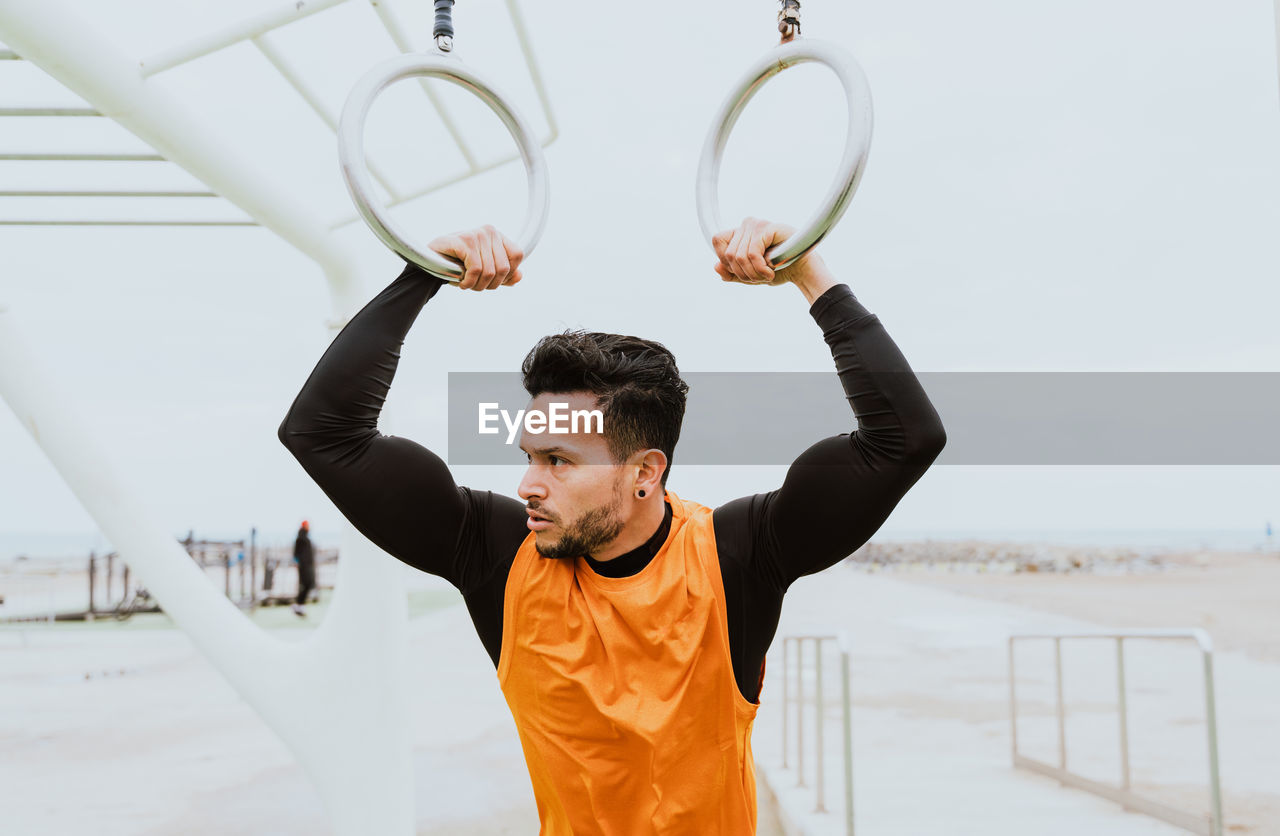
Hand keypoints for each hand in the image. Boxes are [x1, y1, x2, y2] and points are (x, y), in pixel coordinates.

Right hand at [428, 225, 523, 290]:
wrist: (428, 261)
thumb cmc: (456, 264)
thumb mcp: (483, 270)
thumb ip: (503, 274)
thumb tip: (519, 276)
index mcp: (496, 236)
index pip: (517, 255)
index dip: (508, 273)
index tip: (492, 280)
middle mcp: (489, 231)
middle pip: (504, 268)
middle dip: (490, 284)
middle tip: (475, 285)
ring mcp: (477, 234)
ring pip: (490, 272)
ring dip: (477, 285)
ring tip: (466, 284)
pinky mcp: (464, 240)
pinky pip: (476, 269)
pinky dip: (469, 282)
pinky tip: (460, 282)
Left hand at [712, 217, 835, 303]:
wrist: (802, 271)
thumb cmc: (778, 270)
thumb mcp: (750, 276)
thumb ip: (731, 273)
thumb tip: (716, 266)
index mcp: (740, 232)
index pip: (718, 240)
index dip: (726, 260)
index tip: (743, 272)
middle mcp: (747, 224)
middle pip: (728, 253)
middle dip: (742, 273)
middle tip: (759, 278)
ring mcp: (757, 224)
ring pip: (739, 256)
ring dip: (753, 273)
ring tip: (766, 275)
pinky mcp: (767, 228)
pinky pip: (751, 253)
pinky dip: (759, 269)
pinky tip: (771, 271)